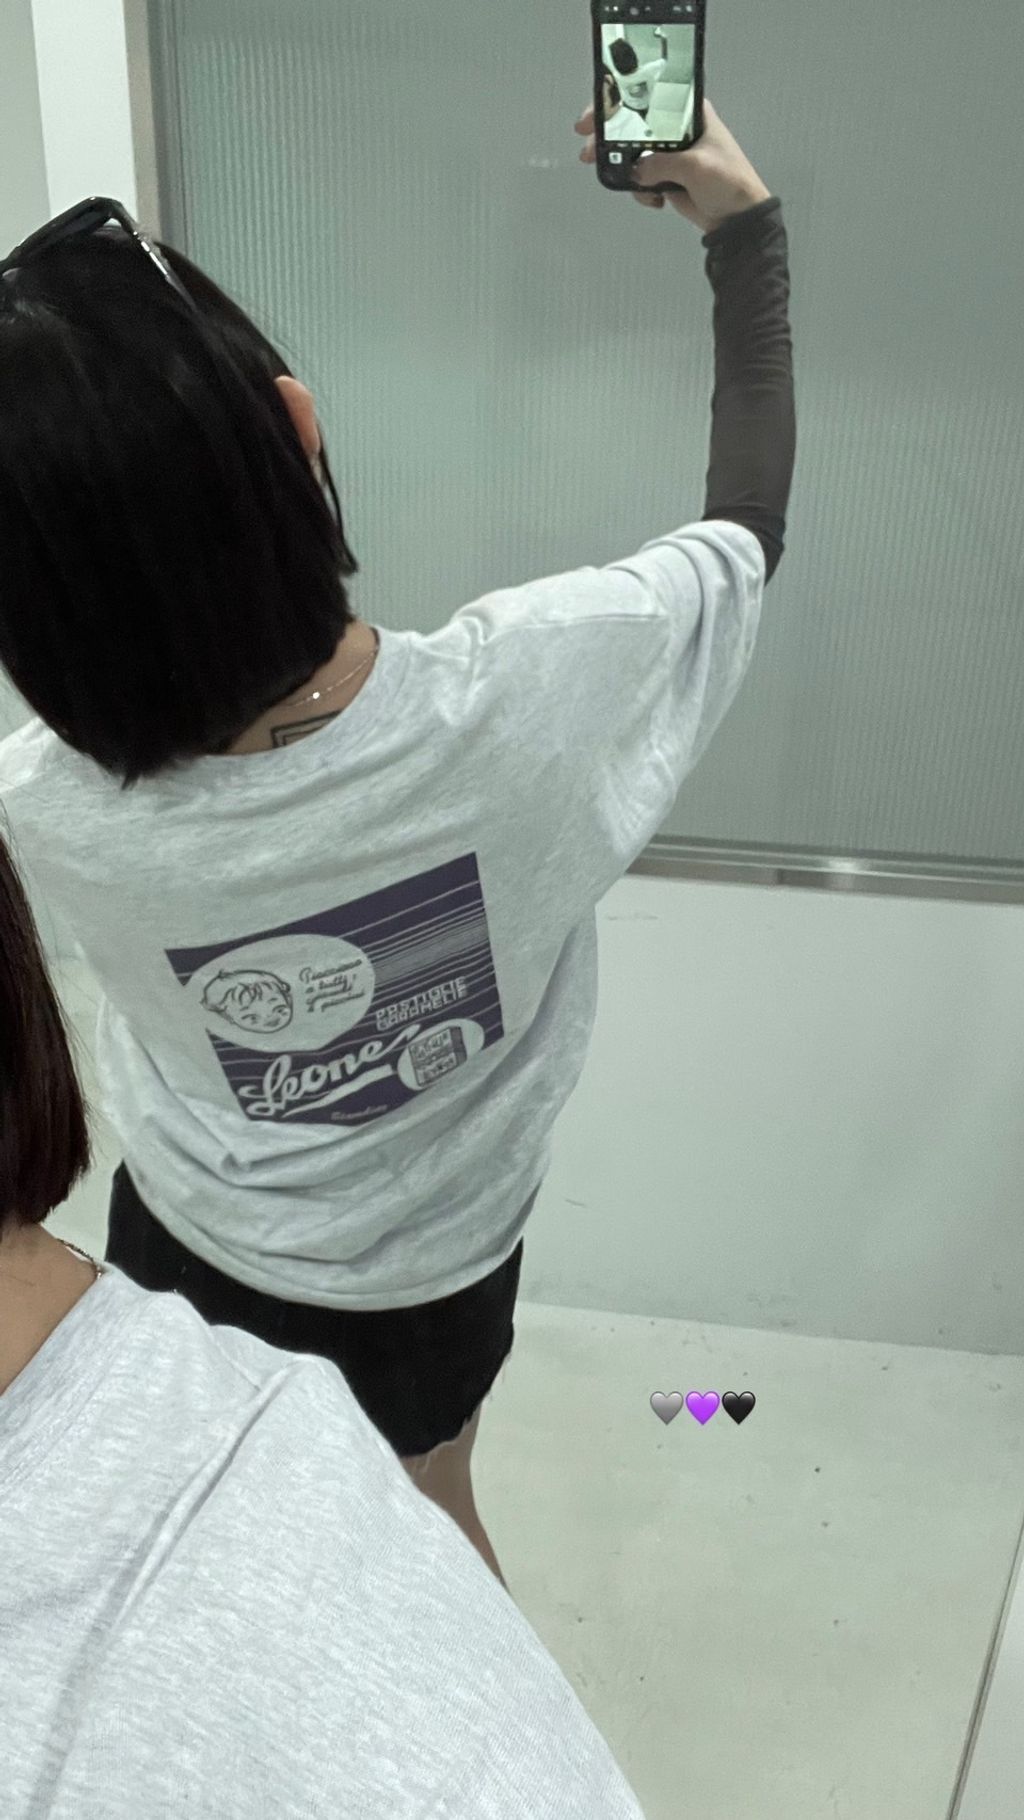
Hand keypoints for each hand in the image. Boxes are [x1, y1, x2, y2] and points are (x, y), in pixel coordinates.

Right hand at [575, 97, 770, 232]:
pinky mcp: (666, 177)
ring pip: (633, 153)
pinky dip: (639, 190)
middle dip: (609, 135)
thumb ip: (661, 164)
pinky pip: (641, 179)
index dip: (620, 102)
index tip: (597, 113)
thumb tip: (636, 169)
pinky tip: (653, 199)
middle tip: (587, 146)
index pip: (648, 98)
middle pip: (634, 124)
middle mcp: (677, 129)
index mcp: (689, 113)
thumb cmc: (730, 182)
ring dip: (619, 166)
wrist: (738, 219)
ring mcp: (670, 154)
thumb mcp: (695, 166)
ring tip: (609, 174)